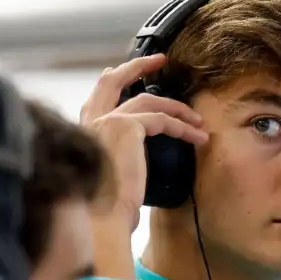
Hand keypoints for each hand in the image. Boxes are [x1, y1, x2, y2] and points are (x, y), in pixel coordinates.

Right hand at [78, 53, 208, 232]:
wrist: (100, 219)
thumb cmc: (104, 210)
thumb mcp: (111, 178)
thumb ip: (118, 158)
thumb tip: (135, 161)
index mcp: (83, 134)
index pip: (97, 99)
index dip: (112, 82)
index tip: (121, 71)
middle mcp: (90, 123)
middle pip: (113, 81)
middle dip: (137, 66)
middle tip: (159, 60)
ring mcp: (106, 121)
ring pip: (148, 101)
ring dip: (177, 109)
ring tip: (197, 119)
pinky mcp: (125, 126)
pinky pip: (162, 120)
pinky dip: (183, 127)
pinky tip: (197, 137)